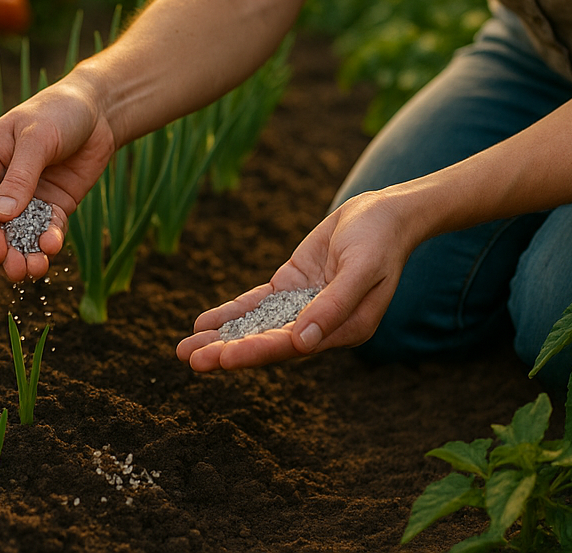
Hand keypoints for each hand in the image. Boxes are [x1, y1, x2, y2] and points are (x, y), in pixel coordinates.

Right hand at [0, 77, 116, 280]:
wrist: (98, 112)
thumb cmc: (58, 112)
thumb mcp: (37, 139)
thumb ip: (20, 176)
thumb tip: (1, 215)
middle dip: (5, 250)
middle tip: (18, 271)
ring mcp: (26, 197)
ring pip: (19, 233)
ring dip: (26, 253)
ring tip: (37, 269)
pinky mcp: (51, 205)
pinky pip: (46, 229)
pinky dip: (49, 240)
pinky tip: (54, 245)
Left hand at [176, 192, 417, 370]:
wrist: (386, 213)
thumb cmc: (380, 241)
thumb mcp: (362, 269)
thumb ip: (334, 305)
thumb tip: (303, 342)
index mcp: (344, 331)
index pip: (290, 346)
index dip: (254, 352)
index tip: (221, 359)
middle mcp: (320, 326)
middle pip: (267, 342)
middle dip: (227, 351)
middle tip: (188, 358)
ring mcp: (304, 306)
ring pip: (257, 326)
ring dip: (223, 337)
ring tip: (185, 349)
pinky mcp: (293, 286)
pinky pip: (258, 304)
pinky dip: (232, 313)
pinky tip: (205, 323)